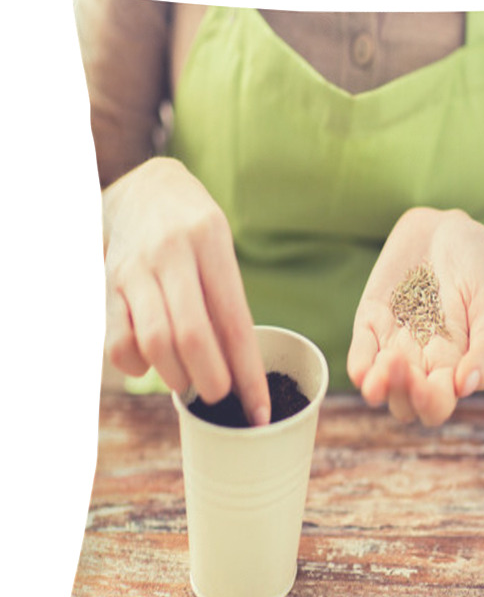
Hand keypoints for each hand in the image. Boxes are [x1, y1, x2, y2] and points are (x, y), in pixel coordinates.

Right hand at [102, 157, 270, 424]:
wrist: (141, 186)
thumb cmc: (195, 228)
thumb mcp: (220, 248)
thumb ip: (224, 299)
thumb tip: (237, 368)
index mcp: (211, 242)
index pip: (235, 321)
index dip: (248, 373)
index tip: (260, 409)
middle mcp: (171, 253)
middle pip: (193, 336)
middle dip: (212, 380)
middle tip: (221, 396)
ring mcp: (135, 269)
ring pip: (155, 341)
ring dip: (176, 376)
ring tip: (190, 384)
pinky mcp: (109, 283)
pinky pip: (119, 340)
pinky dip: (137, 366)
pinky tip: (152, 366)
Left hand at [347, 207, 483, 425]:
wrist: (445, 228)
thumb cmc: (475, 265)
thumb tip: (468, 387)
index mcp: (453, 363)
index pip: (438, 405)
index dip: (432, 404)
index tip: (431, 383)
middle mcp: (421, 361)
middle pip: (406, 405)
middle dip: (404, 396)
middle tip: (405, 366)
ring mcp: (392, 344)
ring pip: (380, 388)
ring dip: (380, 387)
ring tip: (385, 366)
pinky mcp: (370, 323)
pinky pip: (360, 357)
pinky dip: (360, 368)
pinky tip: (366, 367)